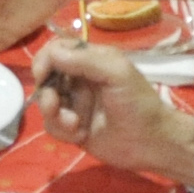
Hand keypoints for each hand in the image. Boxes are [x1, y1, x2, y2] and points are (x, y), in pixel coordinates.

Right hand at [30, 38, 193, 181]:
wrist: (151, 143)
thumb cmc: (138, 103)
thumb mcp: (116, 73)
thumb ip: (84, 60)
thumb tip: (51, 54)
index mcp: (90, 60)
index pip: (57, 49)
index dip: (45, 59)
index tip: (42, 74)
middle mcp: (79, 79)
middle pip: (46, 77)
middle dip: (47, 92)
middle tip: (54, 104)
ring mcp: (75, 104)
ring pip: (46, 103)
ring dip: (55, 114)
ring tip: (74, 124)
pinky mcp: (72, 128)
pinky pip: (52, 126)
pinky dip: (62, 130)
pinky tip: (81, 134)